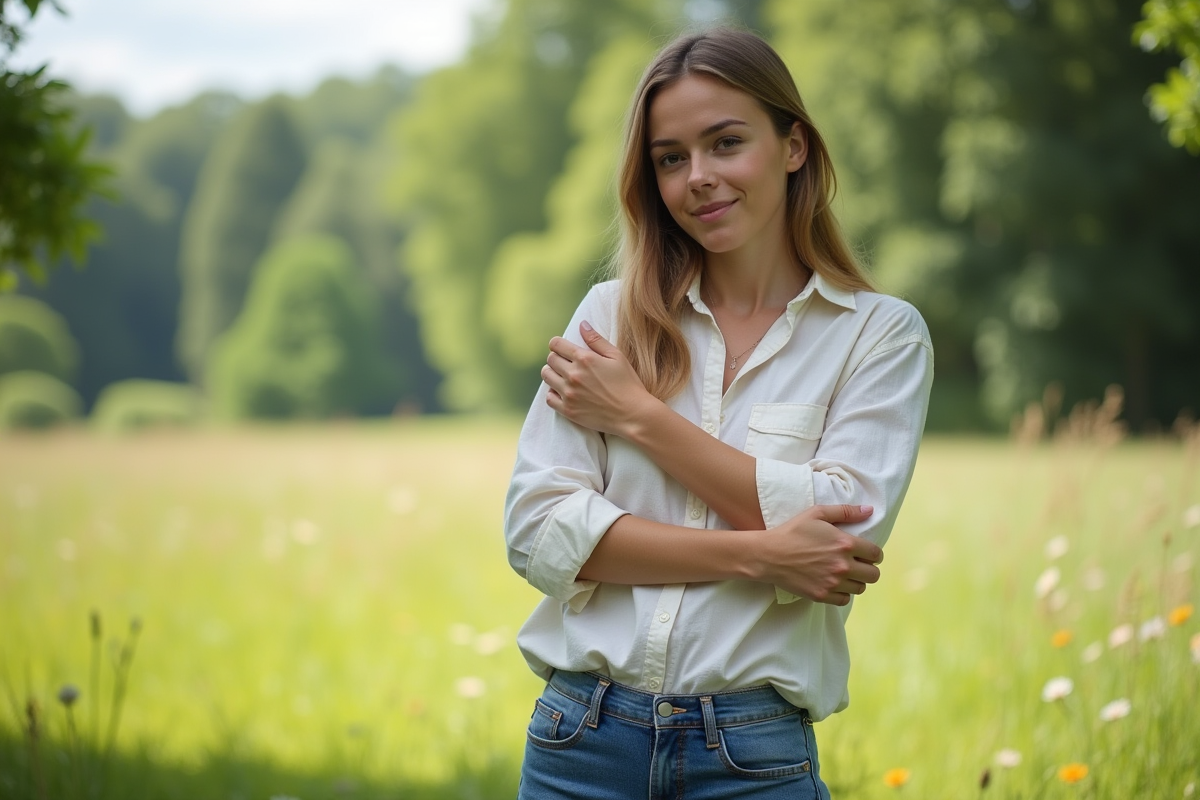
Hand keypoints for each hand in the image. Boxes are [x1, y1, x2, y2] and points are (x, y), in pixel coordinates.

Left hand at [541, 321, 656, 435]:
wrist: (632, 414)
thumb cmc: (628, 383)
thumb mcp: (616, 356)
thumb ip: (596, 340)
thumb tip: (581, 324)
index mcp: (584, 359)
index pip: (556, 344)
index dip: (558, 344)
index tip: (563, 349)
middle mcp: (573, 375)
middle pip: (550, 360)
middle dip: (556, 358)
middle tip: (567, 363)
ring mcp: (569, 394)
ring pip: (547, 377)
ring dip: (553, 374)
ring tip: (564, 376)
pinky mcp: (568, 410)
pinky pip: (549, 398)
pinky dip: (553, 393)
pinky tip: (563, 392)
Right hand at [754, 504, 881, 605]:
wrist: (768, 554)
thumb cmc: (792, 531)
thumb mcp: (817, 513)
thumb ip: (846, 511)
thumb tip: (870, 510)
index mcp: (845, 544)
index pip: (876, 554)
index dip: (874, 553)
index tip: (866, 553)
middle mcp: (842, 565)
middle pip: (873, 575)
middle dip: (868, 568)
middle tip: (858, 564)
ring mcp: (832, 582)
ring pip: (861, 588)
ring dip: (856, 581)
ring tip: (845, 574)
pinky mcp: (822, 595)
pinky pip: (845, 600)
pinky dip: (843, 593)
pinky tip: (834, 583)